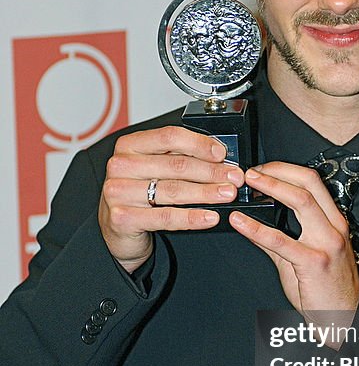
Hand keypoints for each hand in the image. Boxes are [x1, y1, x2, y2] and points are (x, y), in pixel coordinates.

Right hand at [99, 126, 244, 271]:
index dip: (200, 144)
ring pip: (173, 190)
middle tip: (234, 178)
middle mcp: (121, 166)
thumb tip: (218, 156)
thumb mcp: (154, 168)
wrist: (118, 228)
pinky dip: (192, 217)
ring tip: (227, 194)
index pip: (169, 137)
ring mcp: (119, 192)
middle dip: (211, 172)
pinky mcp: (123, 217)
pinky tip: (209, 216)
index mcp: (129, 145)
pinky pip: (166, 216)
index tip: (222, 154)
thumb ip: (178, 157)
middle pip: (176, 165)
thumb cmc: (139, 193)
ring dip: (207, 193)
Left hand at [229, 162, 358, 319]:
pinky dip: (256, 228)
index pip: (312, 182)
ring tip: (247, 184)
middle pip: (309, 182)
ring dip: (271, 186)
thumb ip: (277, 240)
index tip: (261, 169)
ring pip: (301, 201)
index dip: (285, 170)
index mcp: (333, 221)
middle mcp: (334, 227)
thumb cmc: (324, 288)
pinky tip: (240, 222)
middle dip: (278, 170)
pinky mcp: (314, 262)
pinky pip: (281, 240)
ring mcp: (327, 243)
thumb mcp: (301, 257)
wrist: (339, 319)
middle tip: (251, 172)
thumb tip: (251, 221)